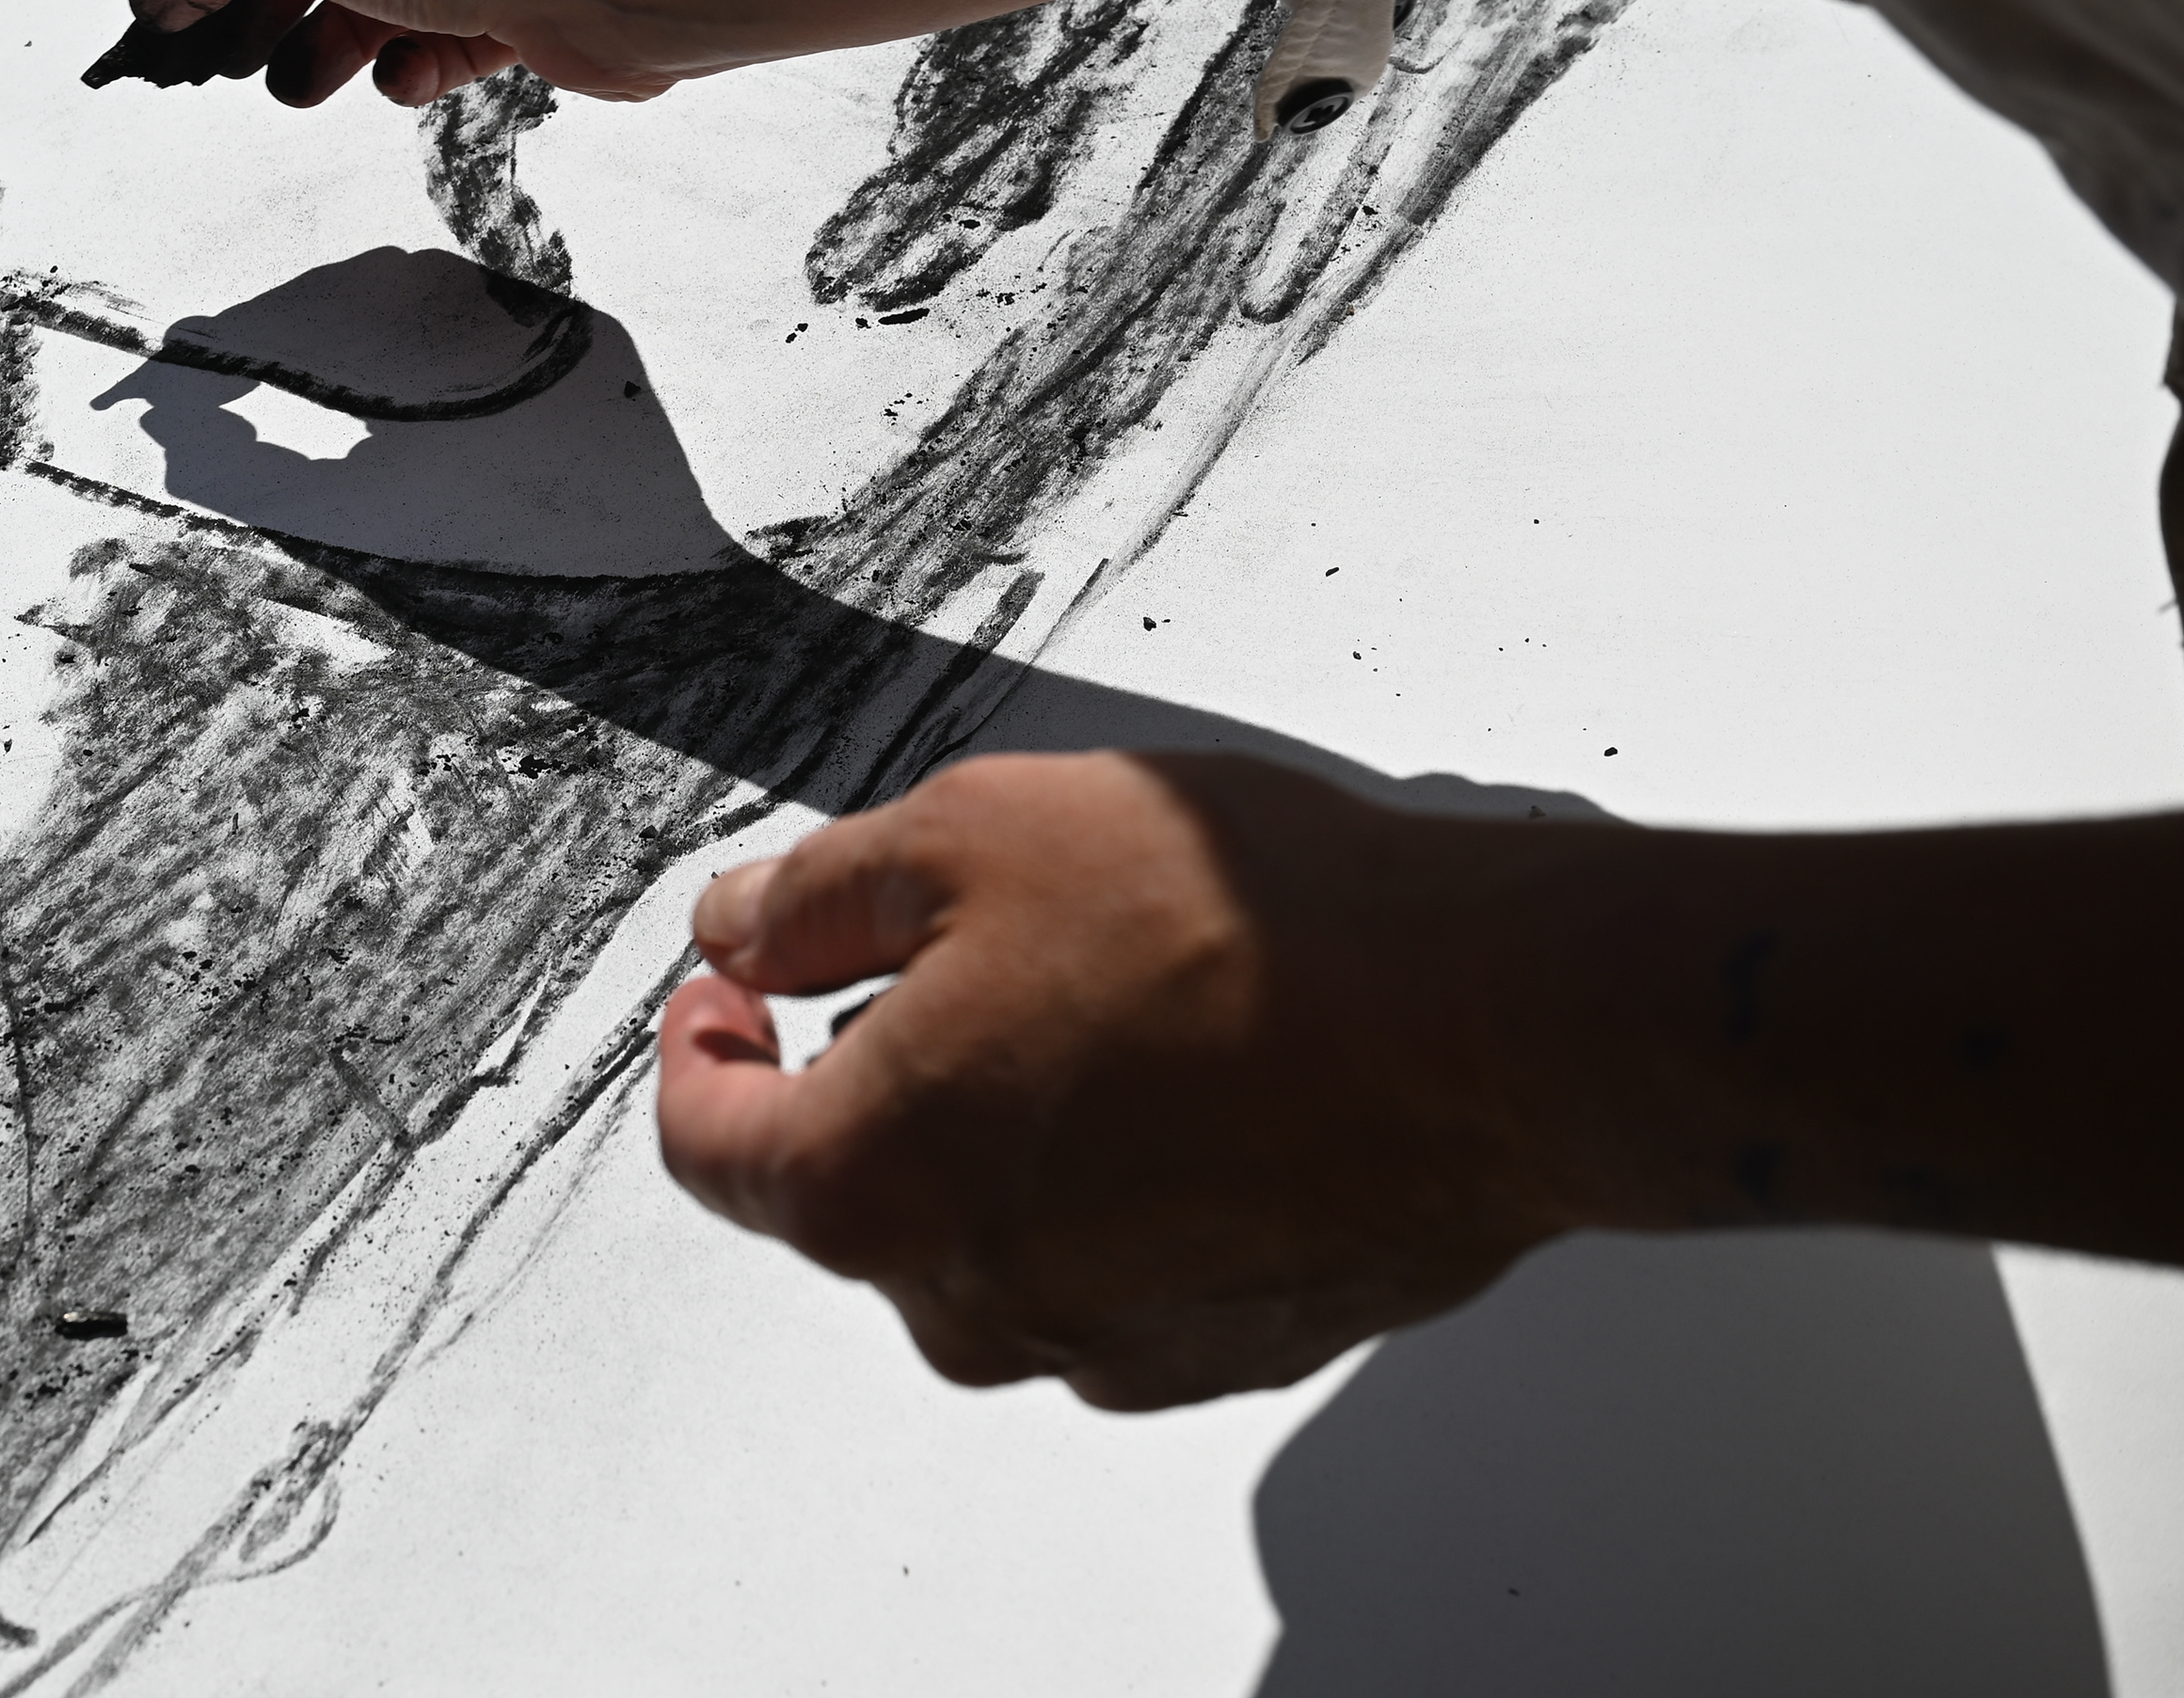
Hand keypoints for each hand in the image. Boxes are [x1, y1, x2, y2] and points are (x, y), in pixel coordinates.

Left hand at [656, 752, 1582, 1408]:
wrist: (1484, 1027)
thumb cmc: (1245, 933)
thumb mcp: (970, 835)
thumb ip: (816, 897)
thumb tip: (741, 930)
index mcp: (868, 1186)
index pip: (708, 1143)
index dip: (698, 1048)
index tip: (726, 990)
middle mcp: (967, 1302)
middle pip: (850, 1190)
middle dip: (867, 1069)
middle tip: (940, 947)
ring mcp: (1097, 1342)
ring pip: (985, 1227)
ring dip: (1000, 1122)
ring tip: (1099, 989)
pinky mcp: (1215, 1348)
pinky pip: (1108, 1259)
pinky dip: (1113, 1174)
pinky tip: (1189, 1067)